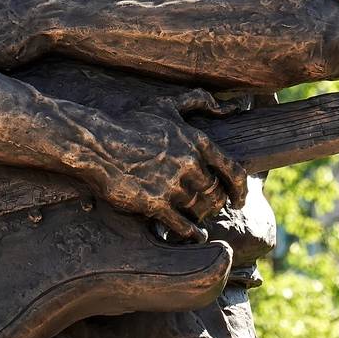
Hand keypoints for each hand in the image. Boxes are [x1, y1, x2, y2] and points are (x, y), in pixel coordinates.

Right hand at [74, 104, 248, 241]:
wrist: (97, 144)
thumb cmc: (130, 124)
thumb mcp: (166, 106)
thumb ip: (198, 101)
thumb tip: (225, 105)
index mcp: (197, 141)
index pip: (234, 171)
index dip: (241, 189)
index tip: (241, 199)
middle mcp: (190, 163)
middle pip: (217, 193)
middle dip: (216, 203)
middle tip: (211, 208)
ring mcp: (173, 185)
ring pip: (200, 210)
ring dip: (201, 217)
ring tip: (198, 219)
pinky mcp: (155, 203)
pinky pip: (182, 225)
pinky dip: (191, 233)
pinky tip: (193, 236)